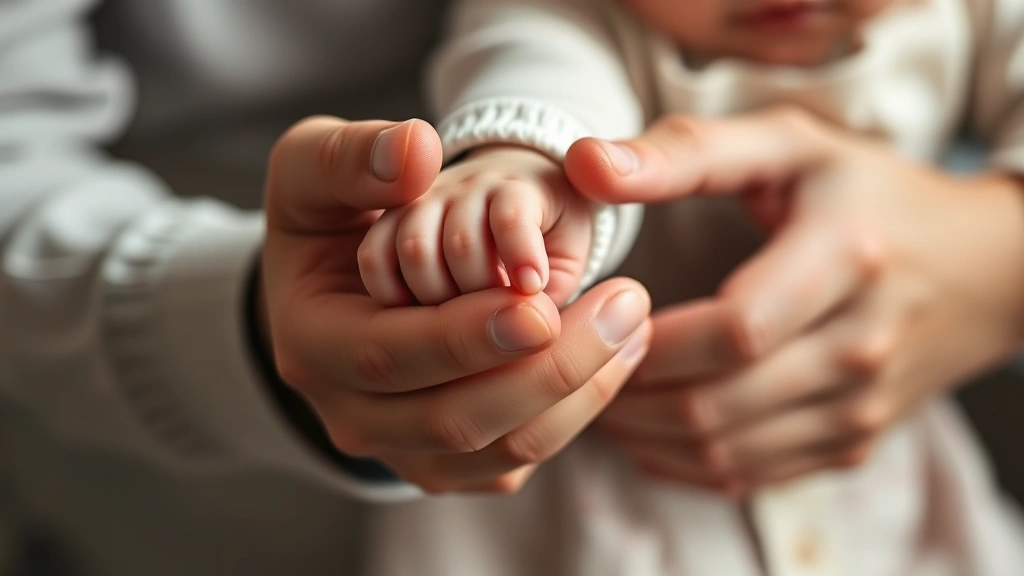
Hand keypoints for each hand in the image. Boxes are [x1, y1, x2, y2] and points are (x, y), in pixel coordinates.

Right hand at [261, 117, 651, 493]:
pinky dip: (576, 412)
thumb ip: (353, 155)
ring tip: (632, 320)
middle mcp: (349, 414)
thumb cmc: (331, 218)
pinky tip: (617, 349)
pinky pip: (517, 459)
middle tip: (625, 303)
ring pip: (500, 452)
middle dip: (548, 369)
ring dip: (578, 394)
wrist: (335, 285)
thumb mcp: (313, 169)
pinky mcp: (445, 462)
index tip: (540, 298)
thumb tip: (416, 151)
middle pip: (455, 420)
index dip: (468, 334)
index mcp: (309, 344)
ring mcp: (399, 448)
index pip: (390, 355)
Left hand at [565, 108, 1023, 492]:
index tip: (599, 317)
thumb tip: (584, 164)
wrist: (982, 267)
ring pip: (723, 452)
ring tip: (598, 392)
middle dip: (628, 392)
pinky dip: (680, 461)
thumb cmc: (868, 195)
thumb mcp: (790, 147)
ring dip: (643, 433)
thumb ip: (687, 151)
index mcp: (847, 259)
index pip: (734, 330)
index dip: (649, 339)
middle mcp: (861, 346)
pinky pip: (747, 476)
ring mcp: (860, 407)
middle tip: (578, 362)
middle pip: (717, 403)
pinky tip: (646, 427)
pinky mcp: (851, 443)